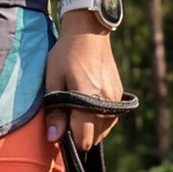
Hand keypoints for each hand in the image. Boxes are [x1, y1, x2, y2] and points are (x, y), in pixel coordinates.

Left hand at [53, 24, 123, 147]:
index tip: (60, 124)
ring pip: (103, 131)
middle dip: (79, 133)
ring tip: (76, 107)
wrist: (88, 31)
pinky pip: (110, 119)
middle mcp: (106, 103)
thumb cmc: (66, 54)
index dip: (69, 138)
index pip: (83, 140)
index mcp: (89, 101)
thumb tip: (53, 138)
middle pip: (94, 139)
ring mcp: (115, 99)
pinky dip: (98, 119)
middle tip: (66, 112)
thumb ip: (54, 111)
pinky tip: (87, 104)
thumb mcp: (53, 80)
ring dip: (90, 127)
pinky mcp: (119, 95)